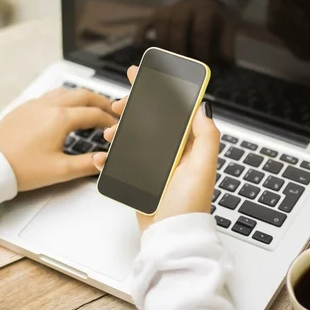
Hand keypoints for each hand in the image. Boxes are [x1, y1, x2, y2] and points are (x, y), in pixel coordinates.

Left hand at [0, 88, 117, 191]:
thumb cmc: (22, 168)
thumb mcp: (61, 170)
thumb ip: (87, 165)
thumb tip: (103, 160)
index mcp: (60, 119)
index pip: (94, 114)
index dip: (109, 120)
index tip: (115, 126)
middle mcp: (48, 106)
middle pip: (82, 95)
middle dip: (100, 102)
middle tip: (111, 109)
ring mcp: (34, 105)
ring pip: (65, 92)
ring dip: (82, 97)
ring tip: (90, 106)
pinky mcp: (23, 108)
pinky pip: (49, 96)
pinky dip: (64, 99)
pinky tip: (63, 109)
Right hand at [93, 66, 219, 231]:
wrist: (169, 234)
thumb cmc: (189, 205)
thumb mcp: (203, 166)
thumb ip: (206, 135)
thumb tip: (202, 107)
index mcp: (188, 145)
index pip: (174, 110)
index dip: (160, 91)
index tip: (144, 76)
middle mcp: (171, 152)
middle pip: (149, 119)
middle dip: (133, 108)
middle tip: (120, 104)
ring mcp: (153, 164)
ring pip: (132, 136)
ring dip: (119, 130)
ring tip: (111, 134)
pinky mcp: (138, 177)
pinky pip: (120, 160)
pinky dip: (109, 156)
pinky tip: (103, 156)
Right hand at [135, 0, 238, 62]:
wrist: (201, 4)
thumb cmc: (213, 23)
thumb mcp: (226, 30)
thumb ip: (226, 47)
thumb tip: (226, 66)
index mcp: (204, 12)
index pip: (201, 30)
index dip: (201, 49)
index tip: (202, 66)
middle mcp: (184, 9)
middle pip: (178, 27)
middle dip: (179, 49)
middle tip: (180, 70)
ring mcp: (168, 11)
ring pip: (162, 27)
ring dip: (163, 47)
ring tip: (164, 66)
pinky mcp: (155, 16)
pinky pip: (145, 23)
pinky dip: (140, 35)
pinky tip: (139, 48)